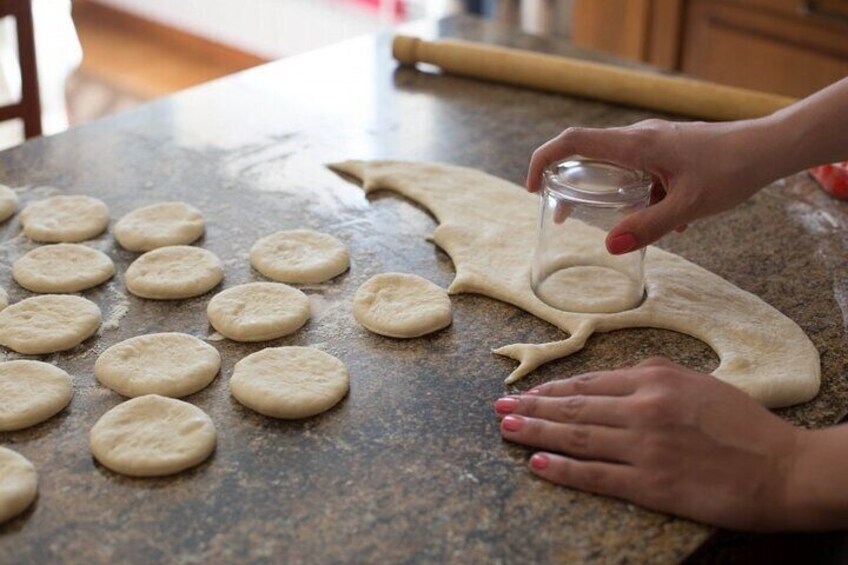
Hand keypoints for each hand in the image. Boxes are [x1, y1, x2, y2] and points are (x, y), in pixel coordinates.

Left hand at [493, 357, 803, 530]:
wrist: (783, 467)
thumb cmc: (744, 424)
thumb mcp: (698, 382)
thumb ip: (653, 376)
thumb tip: (614, 379)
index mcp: (654, 379)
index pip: (589, 384)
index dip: (553, 389)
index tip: (526, 392)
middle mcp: (643, 408)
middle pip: (574, 408)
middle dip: (532, 408)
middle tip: (500, 409)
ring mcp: (644, 446)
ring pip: (577, 437)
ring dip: (537, 433)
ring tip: (507, 430)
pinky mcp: (651, 483)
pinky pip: (597, 474)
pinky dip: (564, 470)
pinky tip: (538, 465)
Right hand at [526, 119, 782, 253]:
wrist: (768, 148)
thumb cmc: (730, 170)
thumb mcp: (687, 206)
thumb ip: (647, 227)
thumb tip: (607, 246)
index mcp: (635, 144)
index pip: (572, 141)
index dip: (543, 160)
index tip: (532, 188)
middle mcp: (638, 137)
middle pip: (586, 153)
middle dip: (569, 183)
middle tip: (563, 216)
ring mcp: (653, 142)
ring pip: (613, 164)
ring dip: (605, 191)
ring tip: (613, 223)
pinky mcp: (667, 150)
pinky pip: (638, 169)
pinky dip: (636, 192)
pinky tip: (663, 217)